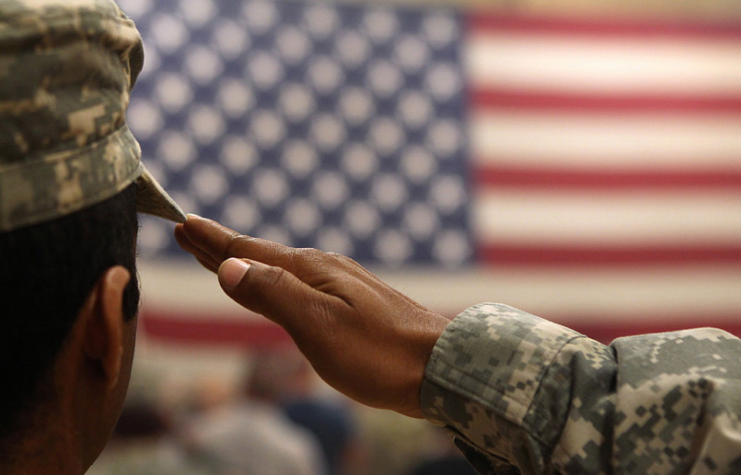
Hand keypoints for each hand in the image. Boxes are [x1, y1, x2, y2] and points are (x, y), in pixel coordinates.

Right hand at [174, 215, 451, 417]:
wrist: (439, 367)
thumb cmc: (379, 352)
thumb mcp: (318, 324)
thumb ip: (273, 294)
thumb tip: (230, 266)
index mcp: (310, 271)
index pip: (249, 251)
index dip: (214, 241)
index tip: (184, 223)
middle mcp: (323, 271)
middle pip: (261, 255)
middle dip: (222, 246)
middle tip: (189, 231)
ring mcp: (339, 285)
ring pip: (279, 269)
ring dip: (246, 261)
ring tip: (222, 257)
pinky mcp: (352, 304)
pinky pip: (298, 285)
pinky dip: (273, 280)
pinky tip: (278, 286)